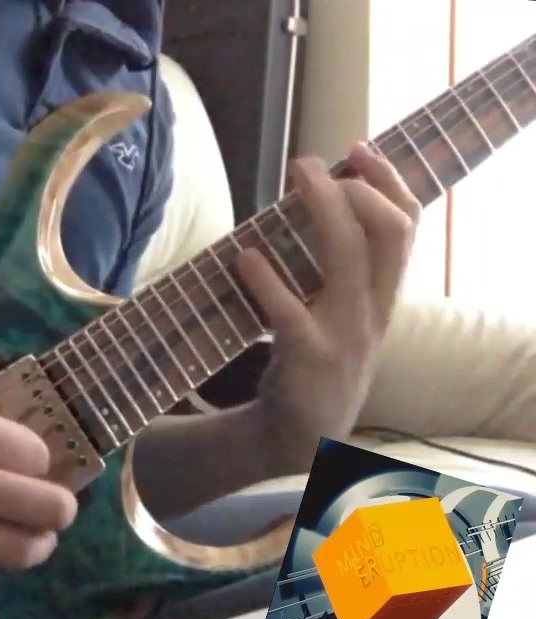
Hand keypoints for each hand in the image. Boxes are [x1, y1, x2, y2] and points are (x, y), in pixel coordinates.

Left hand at [235, 143, 420, 470]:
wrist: (302, 436)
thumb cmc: (316, 360)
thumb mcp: (342, 315)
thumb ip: (340, 269)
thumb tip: (318, 204)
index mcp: (384, 296)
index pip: (406, 227)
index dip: (388, 183)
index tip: (359, 150)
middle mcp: (373, 310)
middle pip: (385, 232)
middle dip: (354, 186)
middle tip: (310, 162)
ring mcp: (344, 333)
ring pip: (346, 259)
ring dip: (321, 211)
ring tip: (292, 181)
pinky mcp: (307, 357)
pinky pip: (289, 311)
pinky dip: (265, 279)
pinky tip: (244, 256)